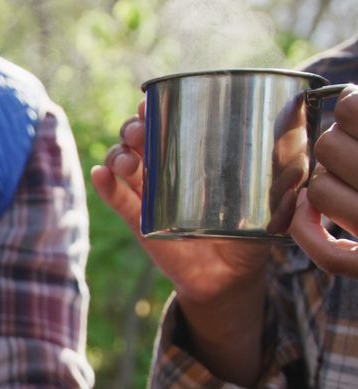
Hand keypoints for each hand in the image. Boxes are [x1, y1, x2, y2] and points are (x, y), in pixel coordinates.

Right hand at [89, 100, 271, 305]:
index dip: (156, 108)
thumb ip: (280, 180)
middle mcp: (166, 170)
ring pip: (123, 164)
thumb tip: (300, 153)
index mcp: (192, 158)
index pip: (169, 125)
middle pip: (139, 139)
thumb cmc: (248, 232)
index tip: (152, 101)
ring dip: (118, 154)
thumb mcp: (266, 201)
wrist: (229, 276)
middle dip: (133, 128)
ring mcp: (148, 194)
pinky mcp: (139, 221)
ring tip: (126, 160)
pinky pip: (117, 200)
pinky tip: (100, 174)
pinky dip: (105, 186)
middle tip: (140, 131)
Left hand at [291, 85, 357, 276]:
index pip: (352, 110)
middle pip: (329, 147)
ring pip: (319, 190)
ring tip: (351, 176)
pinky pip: (328, 254)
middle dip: (339, 141)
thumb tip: (347, 97)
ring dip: (326, 180)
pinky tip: (310, 211)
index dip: (353, 107)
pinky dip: (309, 230)